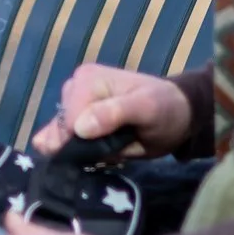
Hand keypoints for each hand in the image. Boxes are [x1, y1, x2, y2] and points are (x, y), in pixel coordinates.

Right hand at [31, 62, 193, 158]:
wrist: (176, 115)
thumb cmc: (164, 108)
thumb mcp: (147, 109)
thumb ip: (114, 114)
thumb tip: (79, 128)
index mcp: (87, 80)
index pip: (68, 121)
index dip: (84, 143)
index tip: (111, 149)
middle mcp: (74, 88)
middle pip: (61, 131)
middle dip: (83, 148)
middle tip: (114, 149)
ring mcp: (72, 105)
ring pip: (59, 139)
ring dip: (81, 152)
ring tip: (110, 149)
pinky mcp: (74, 121)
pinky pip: (57, 140)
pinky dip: (70, 153)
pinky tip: (92, 154)